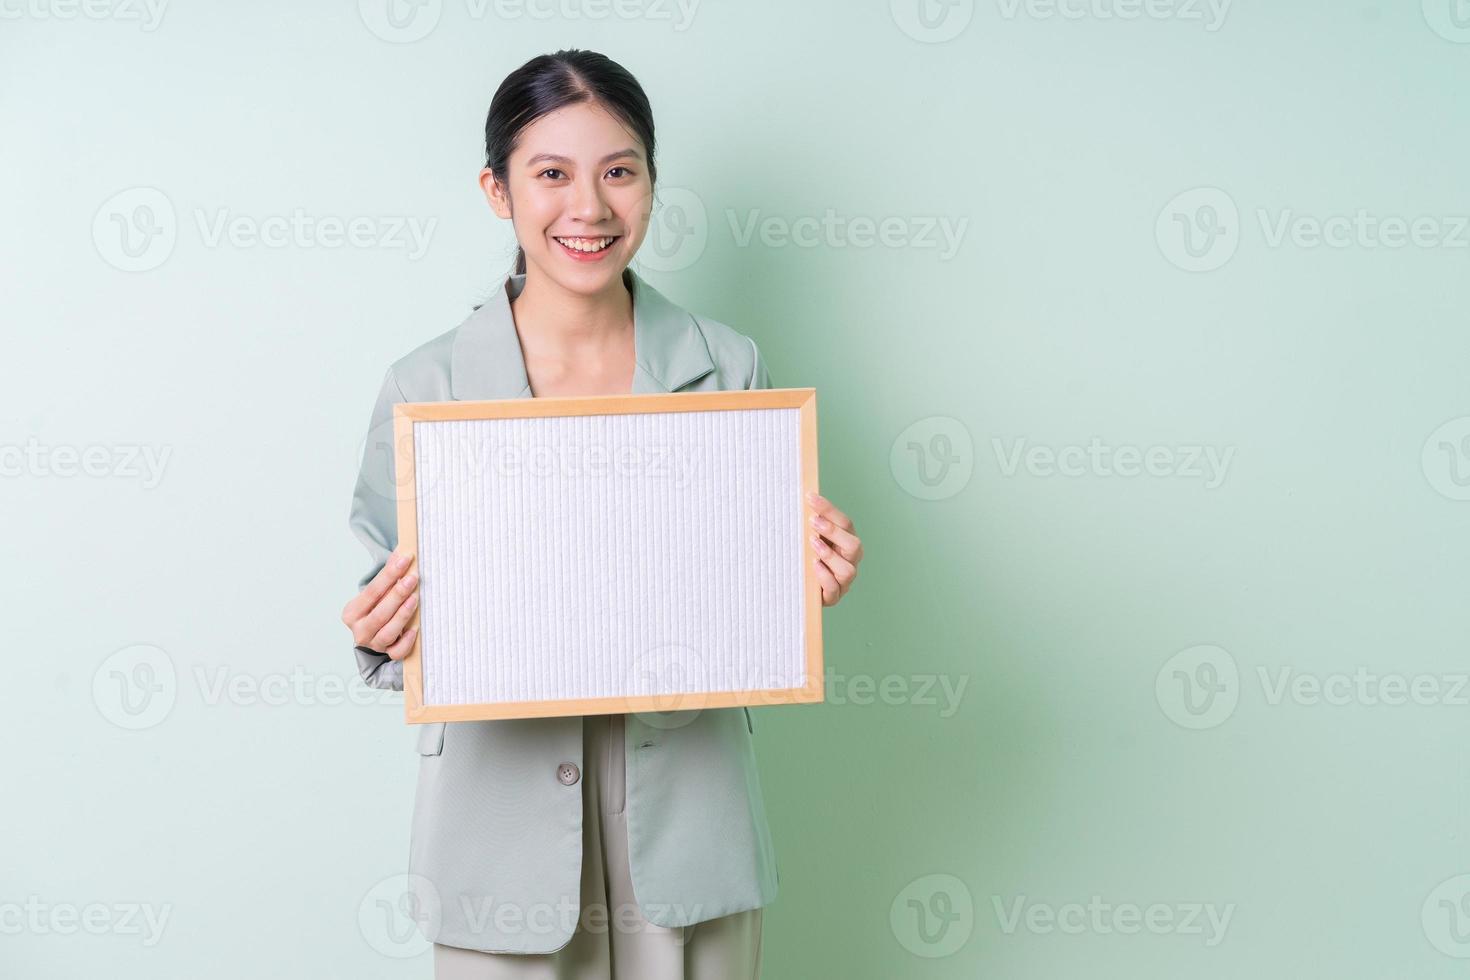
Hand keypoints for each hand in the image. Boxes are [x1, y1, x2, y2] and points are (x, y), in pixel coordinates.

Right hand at [341, 550, 419, 659]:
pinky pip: (397, 652)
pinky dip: (406, 642)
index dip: (389, 575)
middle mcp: (360, 630)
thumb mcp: (378, 593)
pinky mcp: (386, 654)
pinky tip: (415, 629)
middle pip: (379, 613)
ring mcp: (373, 644)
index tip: (405, 560)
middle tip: (412, 578)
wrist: (374, 634)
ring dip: (402, 615)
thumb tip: (403, 551)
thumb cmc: (377, 608)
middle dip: (397, 594)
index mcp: (352, 612)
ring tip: (414, 599)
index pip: (372, 592)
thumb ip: (389, 575)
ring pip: (387, 633)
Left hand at [807, 491, 861, 606]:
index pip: (845, 523)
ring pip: (848, 570)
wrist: (799, 586)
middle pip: (854, 545)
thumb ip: (812, 523)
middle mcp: (849, 561)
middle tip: (813, 522)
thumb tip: (804, 499)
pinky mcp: (833, 597)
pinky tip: (814, 566)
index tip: (811, 498)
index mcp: (846, 543)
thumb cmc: (806, 558)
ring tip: (813, 545)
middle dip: (833, 531)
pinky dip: (825, 577)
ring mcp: (843, 581)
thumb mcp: (809, 538)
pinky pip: (834, 589)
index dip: (829, 510)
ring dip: (830, 555)